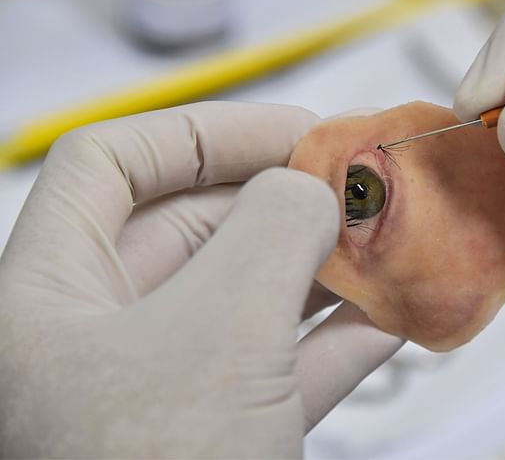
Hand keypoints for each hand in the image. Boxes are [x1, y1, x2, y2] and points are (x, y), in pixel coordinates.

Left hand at [0, 102, 402, 457]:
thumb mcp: (217, 334)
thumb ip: (271, 233)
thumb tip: (312, 191)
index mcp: (51, 295)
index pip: (118, 164)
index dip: (208, 132)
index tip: (293, 131)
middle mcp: (101, 335)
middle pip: (200, 227)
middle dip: (288, 201)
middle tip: (363, 186)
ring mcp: (165, 390)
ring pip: (251, 298)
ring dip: (327, 268)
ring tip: (391, 240)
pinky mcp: (219, 439)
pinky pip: (285, 368)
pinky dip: (342, 339)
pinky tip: (397, 313)